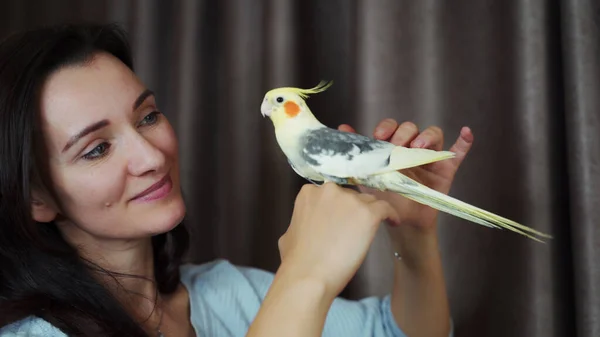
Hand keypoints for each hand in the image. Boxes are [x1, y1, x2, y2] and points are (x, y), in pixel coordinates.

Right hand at [277, 182, 399, 298]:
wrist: (308, 276)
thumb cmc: (296, 260)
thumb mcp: (289, 233)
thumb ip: (302, 221)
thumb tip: (306, 226)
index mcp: (309, 193)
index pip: (331, 193)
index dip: (338, 207)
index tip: (342, 218)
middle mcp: (330, 190)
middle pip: (351, 196)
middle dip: (353, 210)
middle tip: (354, 229)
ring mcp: (350, 200)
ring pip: (368, 202)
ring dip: (370, 214)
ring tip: (372, 230)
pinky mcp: (368, 214)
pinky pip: (386, 208)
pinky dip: (391, 215)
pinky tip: (393, 222)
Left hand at [338, 120, 473, 232]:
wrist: (402, 225)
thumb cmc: (384, 200)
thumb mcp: (367, 178)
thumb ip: (358, 156)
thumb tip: (341, 129)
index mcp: (392, 148)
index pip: (391, 128)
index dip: (387, 127)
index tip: (379, 135)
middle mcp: (411, 149)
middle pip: (411, 129)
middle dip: (404, 134)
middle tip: (397, 147)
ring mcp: (430, 158)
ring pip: (433, 135)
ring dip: (427, 136)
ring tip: (419, 146)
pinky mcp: (446, 170)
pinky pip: (458, 153)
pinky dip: (464, 142)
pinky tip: (467, 133)